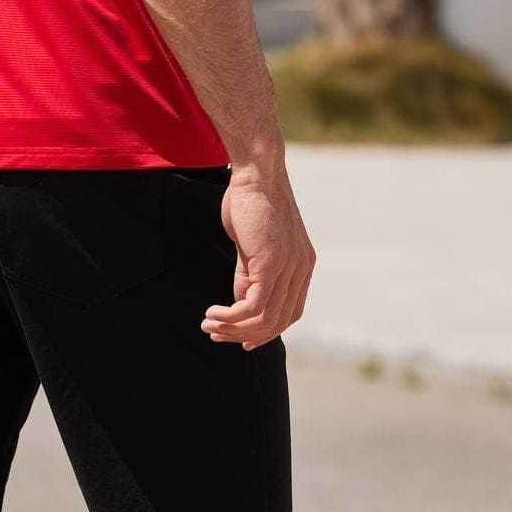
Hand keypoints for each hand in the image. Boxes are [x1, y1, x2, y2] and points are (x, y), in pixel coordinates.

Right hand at [200, 164, 315, 350]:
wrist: (257, 173)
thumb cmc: (250, 202)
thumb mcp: (252, 245)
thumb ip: (249, 274)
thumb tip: (239, 303)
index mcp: (302, 266)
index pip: (290, 314)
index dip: (266, 331)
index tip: (240, 339)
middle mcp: (302, 270)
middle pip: (278, 322)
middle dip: (245, 335)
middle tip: (215, 334)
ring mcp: (290, 268)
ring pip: (265, 319)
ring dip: (234, 328)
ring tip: (209, 325)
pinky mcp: (272, 264)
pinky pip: (254, 306)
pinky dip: (232, 316)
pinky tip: (213, 312)